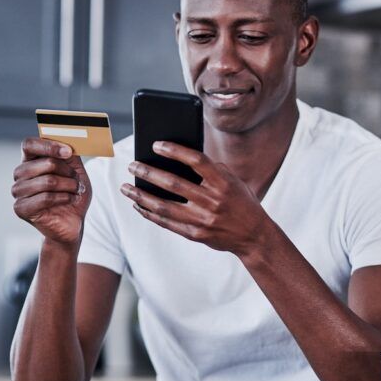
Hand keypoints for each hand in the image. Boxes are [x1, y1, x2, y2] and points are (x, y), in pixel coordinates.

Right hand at [11, 137, 90, 245]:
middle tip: (77, 181)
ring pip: (48, 181)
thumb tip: (67, 142)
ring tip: (75, 191)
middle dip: (68, 172)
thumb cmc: (72, 194)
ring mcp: (18, 191)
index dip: (49, 146)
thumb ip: (70, 155)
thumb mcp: (76, 171)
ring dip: (69, 186)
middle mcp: (20, 174)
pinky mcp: (20, 208)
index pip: (29, 144)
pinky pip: (45, 198)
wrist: (73, 222)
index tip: (68, 152)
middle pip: (46, 163)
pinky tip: (68, 200)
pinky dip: (63, 198)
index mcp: (30, 161)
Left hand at [119, 141, 269, 256]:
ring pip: (164, 206)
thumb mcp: (233, 181)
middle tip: (132, 165)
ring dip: (141, 195)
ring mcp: (203, 219)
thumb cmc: (242, 203)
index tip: (156, 145)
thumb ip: (212, 170)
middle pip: (173, 184)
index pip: (196, 161)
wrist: (254, 236)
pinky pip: (167, 223)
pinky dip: (150, 213)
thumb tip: (180, 158)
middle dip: (148, 173)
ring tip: (126, 187)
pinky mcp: (195, 234)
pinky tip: (139, 205)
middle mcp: (213, 201)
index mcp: (223, 183)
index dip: (175, 151)